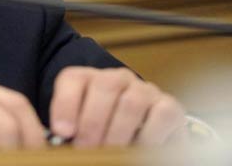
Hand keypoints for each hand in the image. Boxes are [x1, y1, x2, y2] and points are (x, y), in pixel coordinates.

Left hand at [50, 67, 186, 146]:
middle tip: (86, 148)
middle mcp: (117, 78)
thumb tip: (62, 137)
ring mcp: (145, 90)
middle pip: (104, 86)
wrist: (141, 139)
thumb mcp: (80, 130)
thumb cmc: (102, 135)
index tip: (62, 132)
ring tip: (110, 153)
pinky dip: (149, 137)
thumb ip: (71, 131)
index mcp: (88, 79)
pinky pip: (162, 115)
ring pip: (132, 101)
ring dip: (118, 132)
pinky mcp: (169, 107)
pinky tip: (139, 153)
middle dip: (92, 122)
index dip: (65, 104)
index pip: (73, 79)